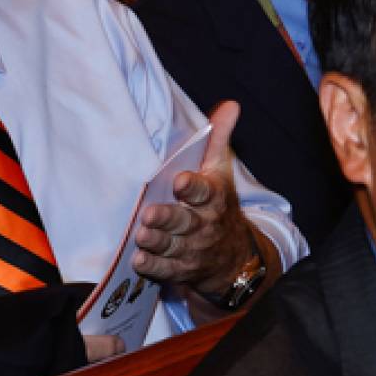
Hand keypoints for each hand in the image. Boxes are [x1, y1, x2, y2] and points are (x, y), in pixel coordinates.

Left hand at [132, 102, 264, 300]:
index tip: (180, 181)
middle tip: (150, 214)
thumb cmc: (219, 206)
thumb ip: (219, 139)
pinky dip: (153, 267)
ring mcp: (193, 249)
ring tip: (142, 235)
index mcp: (214, 198)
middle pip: (186, 222)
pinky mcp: (181, 269)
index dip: (193, 187)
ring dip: (157, 242)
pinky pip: (166, 270)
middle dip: (168, 218)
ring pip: (173, 246)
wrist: (235, 257)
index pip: (205, 191)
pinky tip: (140, 260)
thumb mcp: (221, 172)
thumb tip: (230, 105)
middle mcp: (205, 225)